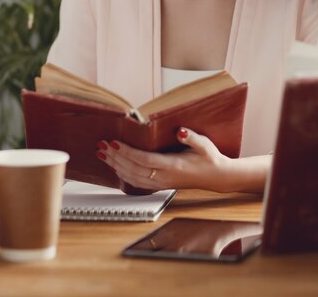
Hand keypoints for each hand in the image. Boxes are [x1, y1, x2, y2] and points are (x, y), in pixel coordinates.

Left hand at [96, 128, 233, 192]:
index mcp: (173, 166)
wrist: (216, 177)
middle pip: (133, 169)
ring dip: (115, 165)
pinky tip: (115, 166)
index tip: (114, 142)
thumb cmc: (210, 158)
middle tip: (101, 145)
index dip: (127, 152)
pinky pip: (136, 182)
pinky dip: (122, 174)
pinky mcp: (160, 185)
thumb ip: (192, 138)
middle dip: (115, 157)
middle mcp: (164, 177)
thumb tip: (181, 131)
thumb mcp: (205, 145)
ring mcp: (161, 183)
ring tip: (102, 154)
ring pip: (132, 177)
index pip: (144, 160)